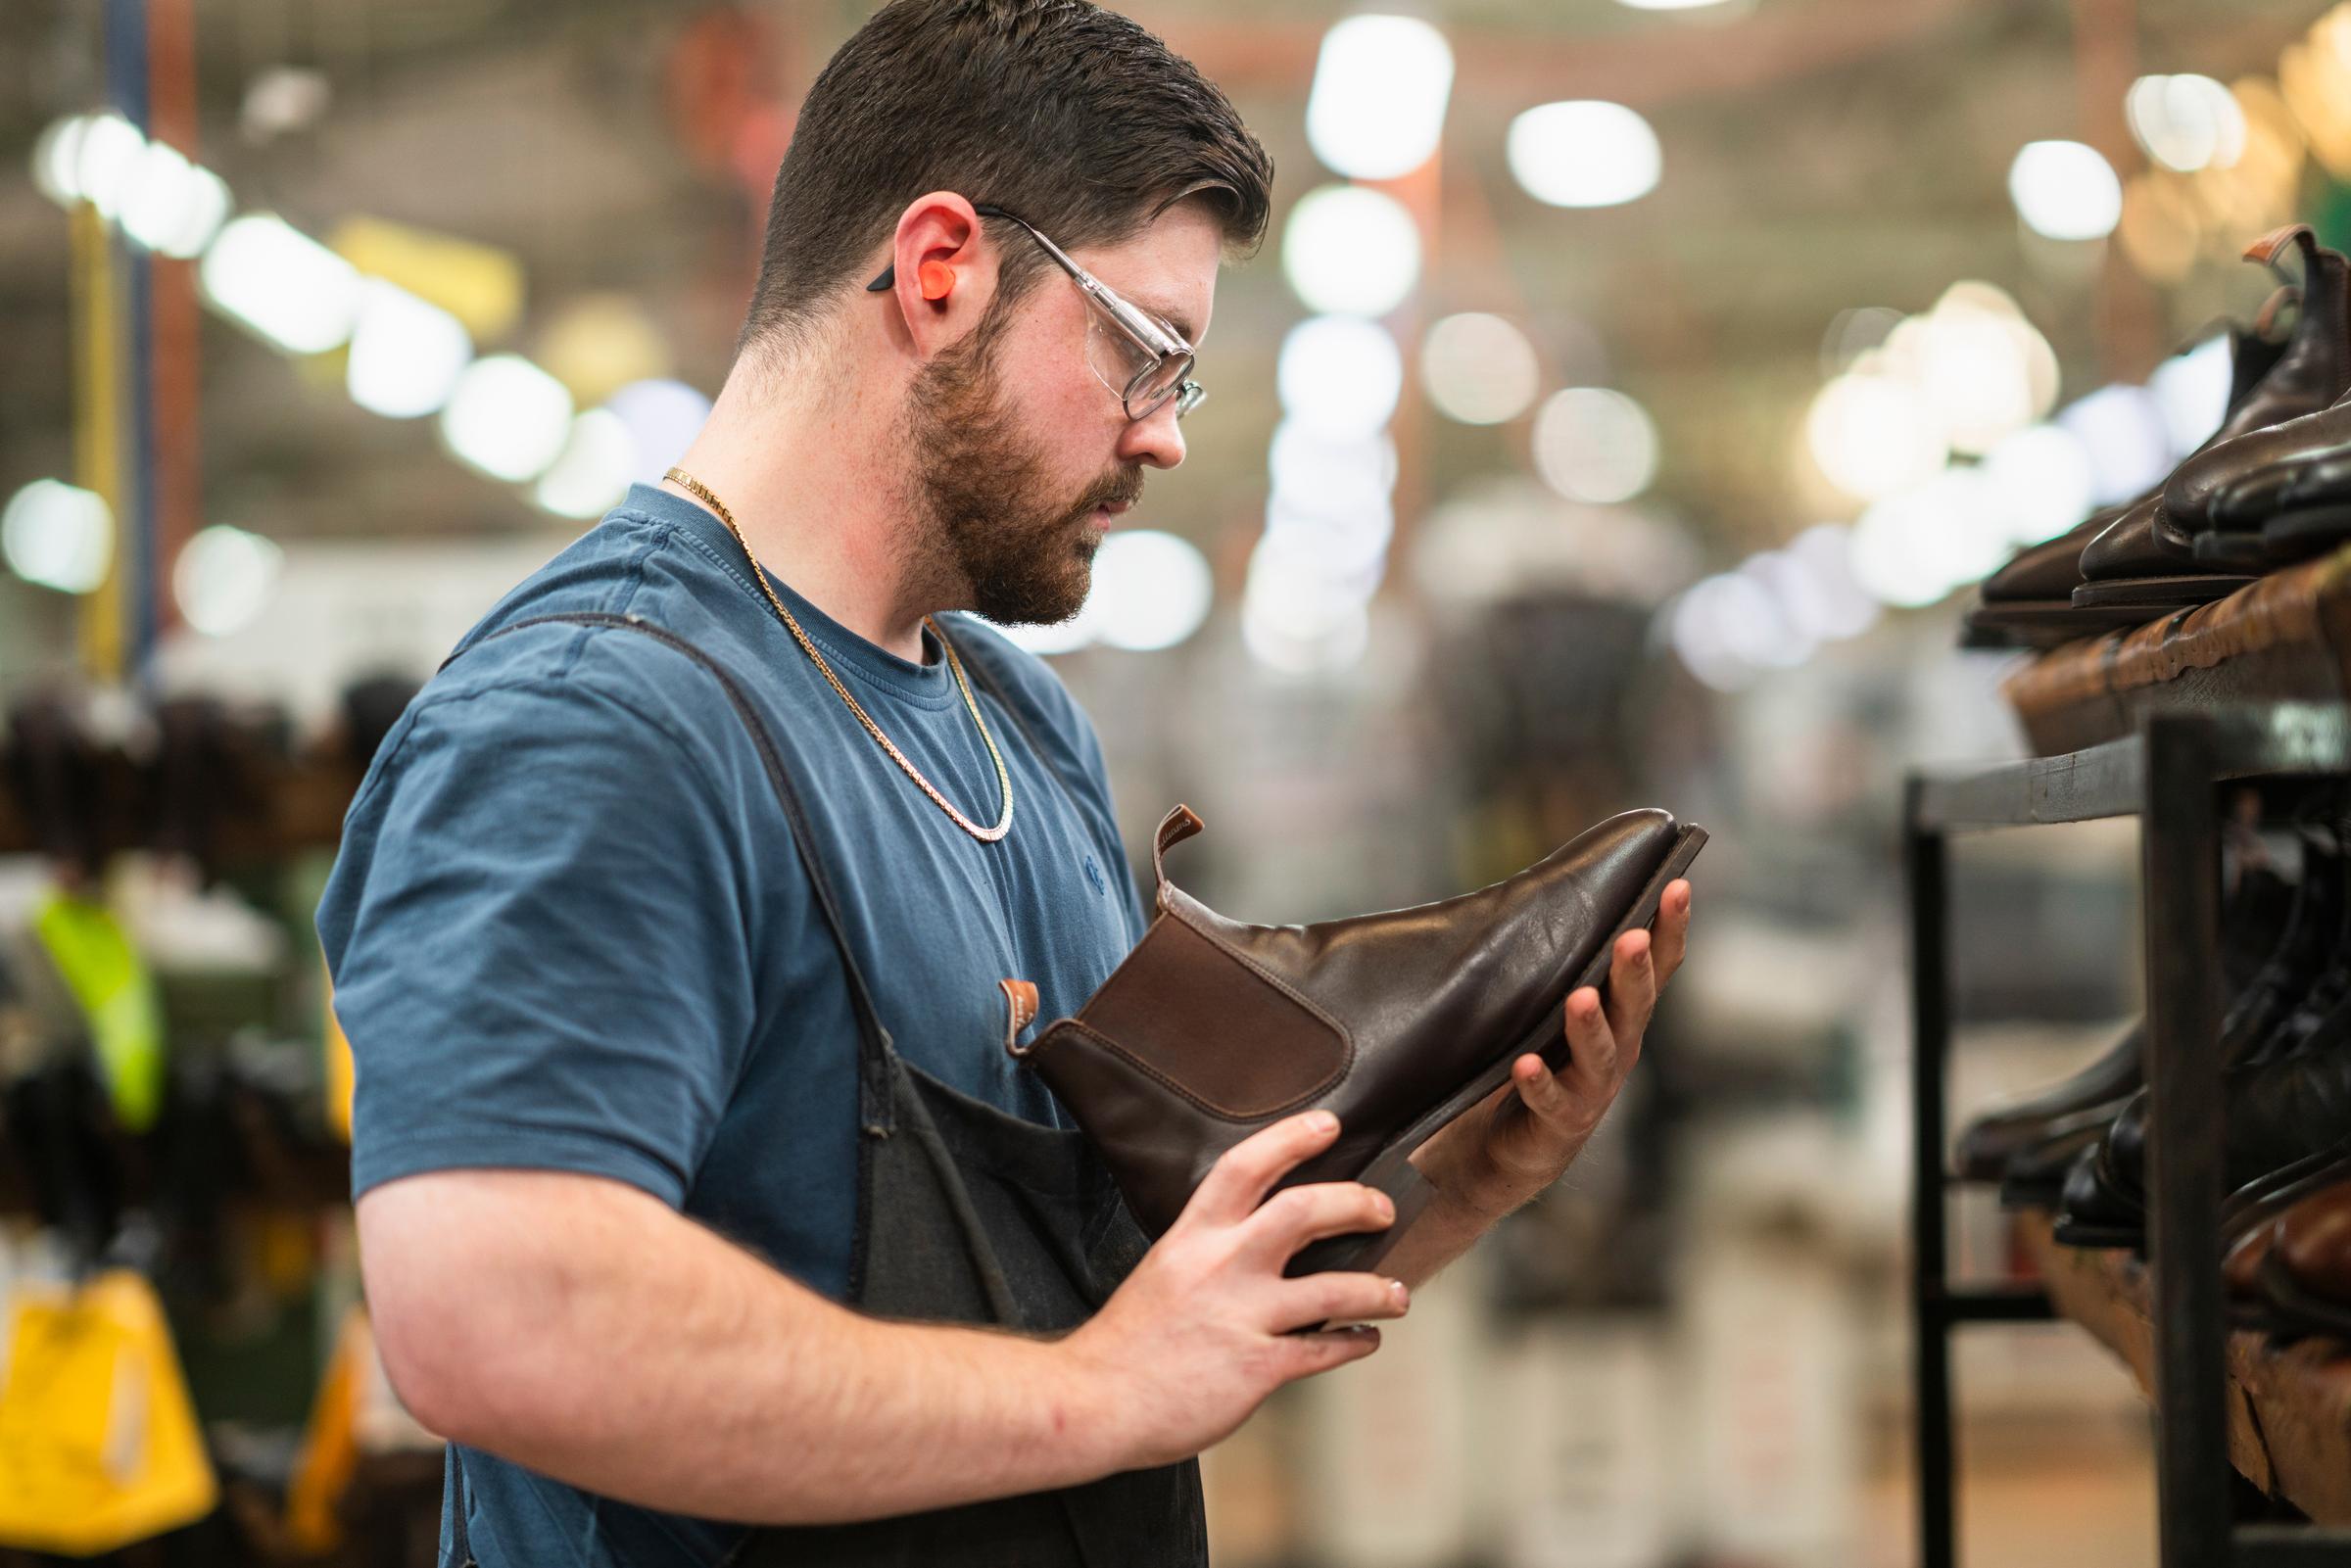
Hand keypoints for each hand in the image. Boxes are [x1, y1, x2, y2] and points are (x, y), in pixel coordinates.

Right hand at [1062, 1111, 1410, 1470]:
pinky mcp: (1257, 1367)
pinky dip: (1356, 1342)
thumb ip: (1208, 1252)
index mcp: (1192, 1236)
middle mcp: (1221, 1266)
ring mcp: (1241, 1315)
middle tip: (1382, 1208)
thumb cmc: (1127, 1342)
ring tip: (1399, 1293)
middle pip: (1303, 1212)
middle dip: (1355, 1203)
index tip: (1329, 1125)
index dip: (1291, 1138)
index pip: (1245, 1167)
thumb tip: (1260, 1241)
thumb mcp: (1163, 1271)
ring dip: (1379, 1289)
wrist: (1093, 1403)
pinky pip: (1324, 1350)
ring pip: (1333, 1288)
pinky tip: (1367, 1339)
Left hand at [1418, 880, 1692, 1218]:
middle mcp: (1619, 1047)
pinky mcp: (1561, 1121)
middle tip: (1632, 938)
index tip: (1678, 885)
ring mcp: (1593, 1087)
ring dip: (1589, 1027)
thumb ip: (1562, 959)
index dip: (1671, 928)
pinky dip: (1540, 1082)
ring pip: (1600, 1054)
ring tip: (1579, 999)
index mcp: (1623, 1011)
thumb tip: (1543, 886)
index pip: (1657, 966)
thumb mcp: (1554, 1002)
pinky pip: (1552, 1101)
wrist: (1513, 1144)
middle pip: (1635, 1005)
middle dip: (1634, 972)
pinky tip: (1526, 1064)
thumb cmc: (1542, 1057)